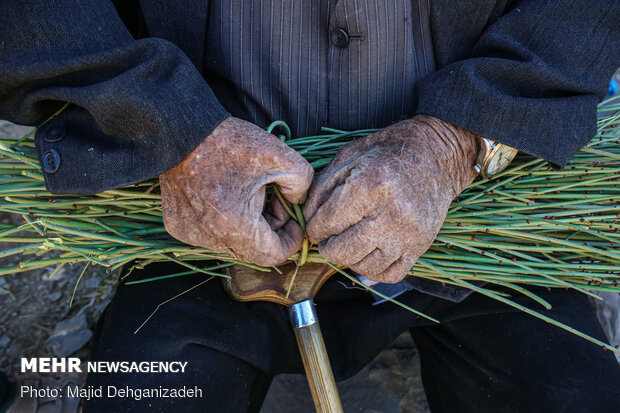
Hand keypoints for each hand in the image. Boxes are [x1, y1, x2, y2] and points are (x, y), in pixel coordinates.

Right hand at [160, 117, 312, 266]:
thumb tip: (297, 201)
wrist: (179, 129)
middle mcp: (209, 238)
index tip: (294, 218)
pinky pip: (211, 233)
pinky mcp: (178, 226)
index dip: (291, 240)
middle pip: (253, 250)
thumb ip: (302, 182)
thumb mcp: (280, 155)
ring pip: (233, 242)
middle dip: (271, 229)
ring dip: (249, 225)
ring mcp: (190, 234)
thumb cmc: (229, 142)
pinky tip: (227, 194)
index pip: (273, 255)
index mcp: (234, 227)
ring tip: (251, 193)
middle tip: (275, 199)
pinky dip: (226, 220)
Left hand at [303, 115, 478, 282]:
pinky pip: (391, 275)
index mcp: (369, 186)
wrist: (437, 155)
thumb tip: (307, 218)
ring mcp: (408, 233)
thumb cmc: (389, 152)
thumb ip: (322, 187)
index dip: (313, 227)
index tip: (316, 224)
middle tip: (328, 237)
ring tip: (348, 243)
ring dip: (349, 259)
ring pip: (364, 267)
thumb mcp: (349, 156)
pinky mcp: (421, 245)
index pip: (326, 224)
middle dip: (327, 246)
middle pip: (342, 251)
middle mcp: (390, 213)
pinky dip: (374, 271)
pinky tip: (368, 254)